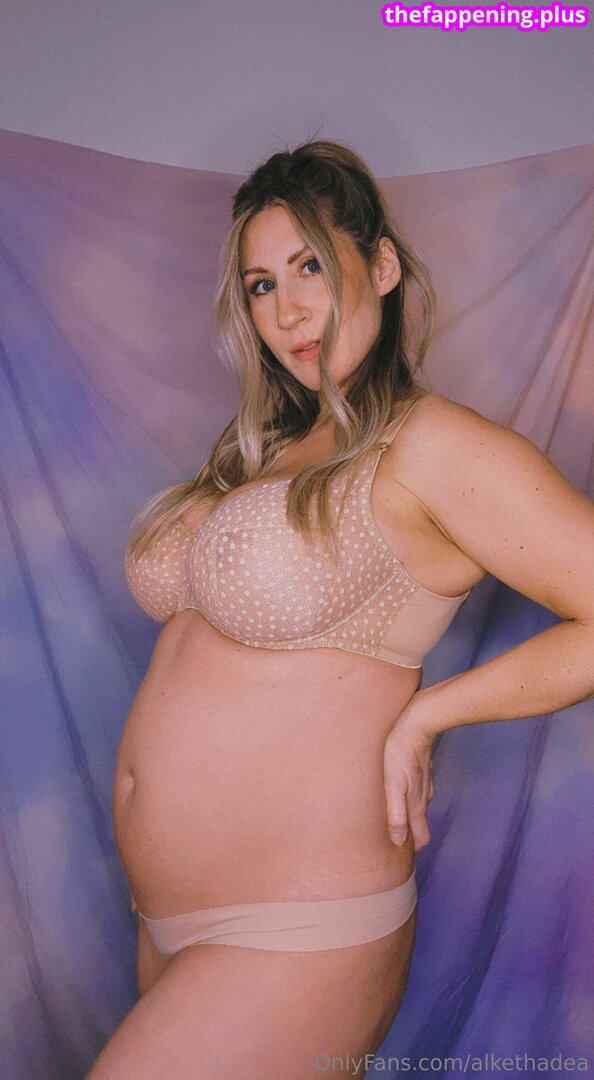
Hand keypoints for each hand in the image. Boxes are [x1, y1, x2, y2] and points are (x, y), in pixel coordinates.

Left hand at [383, 695, 437, 851]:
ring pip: (420, 807)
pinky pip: (418, 791)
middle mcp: (424, 796)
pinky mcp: (421, 769)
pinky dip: (411, 800)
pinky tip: (403, 794)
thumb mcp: (394, 784)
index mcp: (416, 803)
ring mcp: (425, 782)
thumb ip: (396, 813)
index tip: (400, 858)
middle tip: (396, 844)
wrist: (418, 722)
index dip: (412, 848)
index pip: (421, 836)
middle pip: (420, 824)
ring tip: (397, 823)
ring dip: (410, 818)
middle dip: (411, 836)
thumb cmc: (400, 752)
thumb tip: (399, 840)